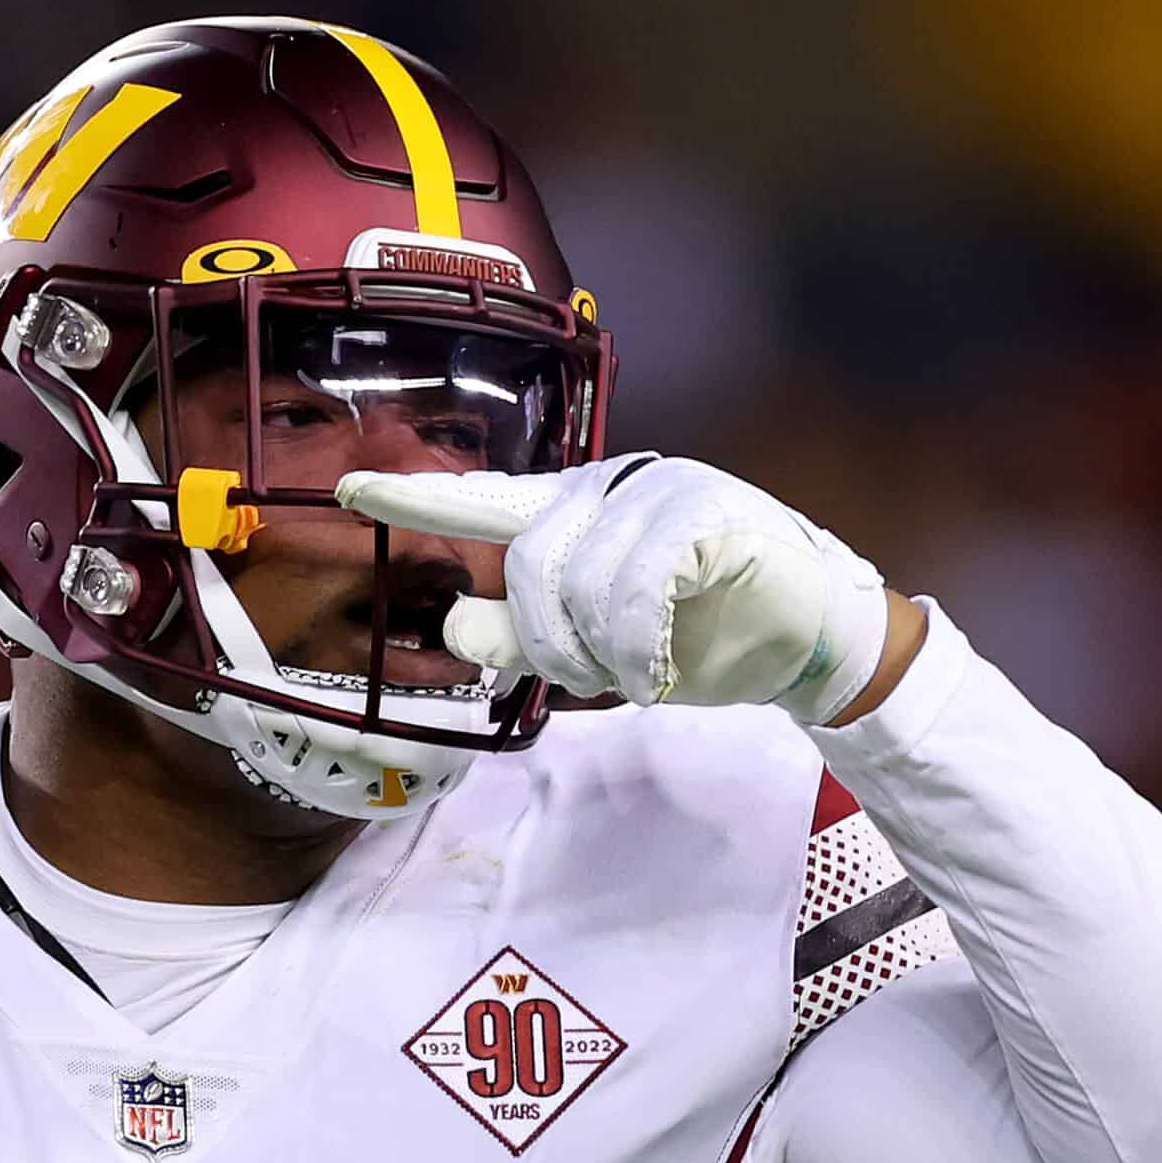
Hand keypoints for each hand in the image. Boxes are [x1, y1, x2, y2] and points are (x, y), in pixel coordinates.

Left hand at [337, 455, 895, 723]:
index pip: (484, 501)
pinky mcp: (706, 514)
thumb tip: (458, 627)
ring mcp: (661, 492)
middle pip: (527, 566)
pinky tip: (661, 664)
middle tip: (591, 674)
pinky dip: (640, 645)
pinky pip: (634, 590)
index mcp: (580, 511)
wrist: (814, 639)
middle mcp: (612, 488)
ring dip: (602, 650)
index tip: (348, 488)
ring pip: (577, 584)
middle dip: (549, 639)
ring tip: (640, 666)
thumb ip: (527, 635)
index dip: (415, 498)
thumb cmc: (702, 634)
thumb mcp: (599, 644)